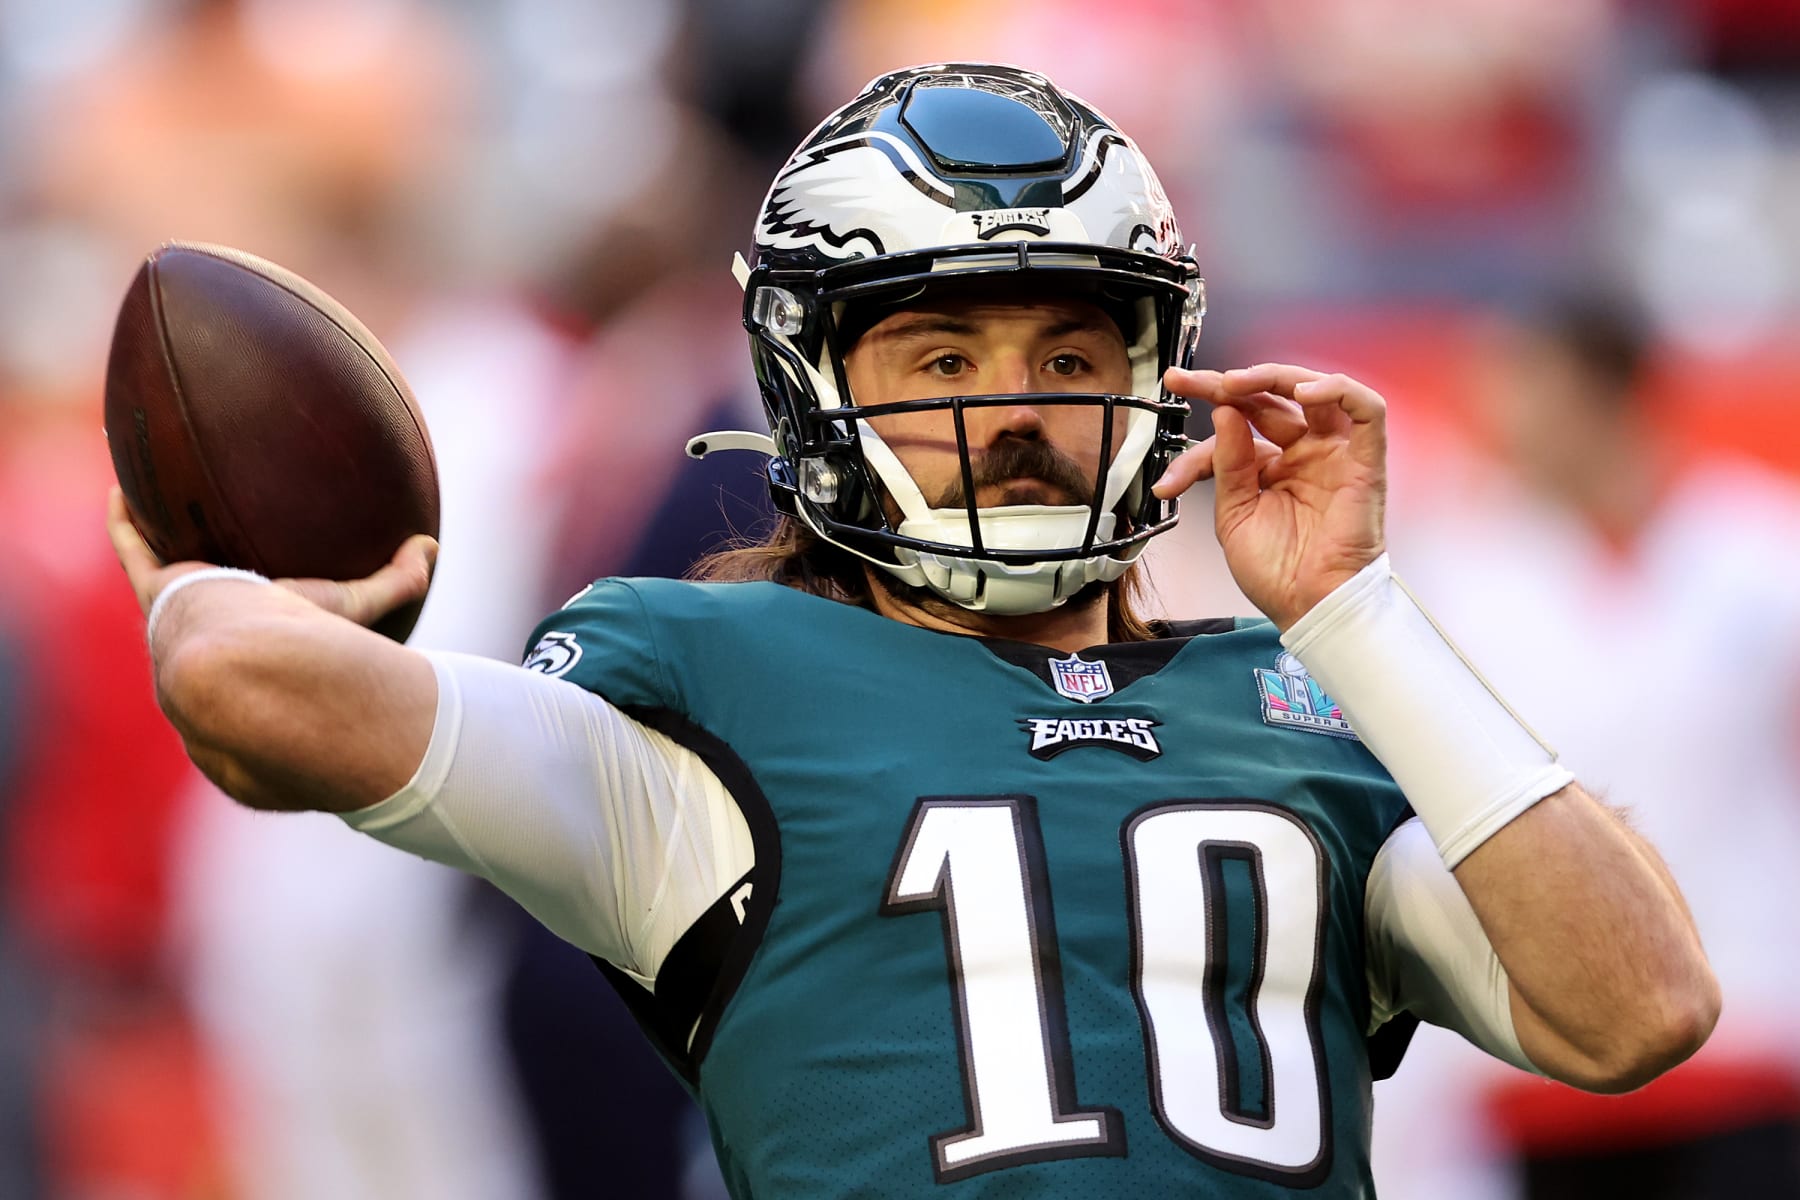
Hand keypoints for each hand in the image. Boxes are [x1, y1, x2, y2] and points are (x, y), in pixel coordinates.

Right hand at [107, 487, 436, 629]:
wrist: (236, 659)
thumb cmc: (297, 638)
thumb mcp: (353, 603)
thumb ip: (397, 582)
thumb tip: (432, 547)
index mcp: (264, 633)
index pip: (269, 618)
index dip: (273, 605)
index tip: (276, 584)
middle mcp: (220, 624)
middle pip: (216, 595)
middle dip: (214, 571)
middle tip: (217, 535)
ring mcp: (182, 607)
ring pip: (170, 567)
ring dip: (166, 538)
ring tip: (163, 506)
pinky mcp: (156, 589)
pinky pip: (133, 550)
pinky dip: (125, 521)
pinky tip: (122, 488)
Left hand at [1152, 364, 1386, 630]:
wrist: (1308, 606)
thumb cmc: (1276, 573)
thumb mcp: (1233, 514)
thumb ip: (1228, 464)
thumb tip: (1223, 413)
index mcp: (1272, 468)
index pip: (1237, 425)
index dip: (1204, 417)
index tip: (1172, 399)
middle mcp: (1303, 454)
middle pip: (1271, 399)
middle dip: (1227, 383)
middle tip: (1190, 381)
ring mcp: (1334, 455)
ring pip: (1315, 392)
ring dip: (1276, 377)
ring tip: (1236, 383)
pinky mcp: (1365, 462)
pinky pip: (1366, 410)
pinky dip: (1338, 391)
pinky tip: (1302, 394)